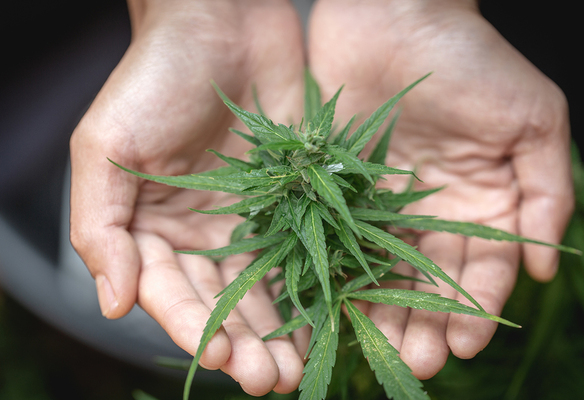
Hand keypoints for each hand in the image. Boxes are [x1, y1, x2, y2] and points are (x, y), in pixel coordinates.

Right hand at [70, 0, 305, 394]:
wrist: (220, 22)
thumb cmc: (153, 77)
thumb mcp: (106, 147)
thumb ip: (101, 226)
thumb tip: (112, 303)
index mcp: (152, 227)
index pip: (171, 292)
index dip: (195, 328)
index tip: (224, 360)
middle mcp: (202, 231)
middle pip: (223, 301)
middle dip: (247, 345)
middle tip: (275, 383)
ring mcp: (251, 216)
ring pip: (267, 287)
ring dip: (284, 331)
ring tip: (302, 369)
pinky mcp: (293, 197)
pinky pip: (305, 248)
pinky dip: (316, 285)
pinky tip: (332, 317)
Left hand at [308, 0, 572, 378]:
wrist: (394, 14)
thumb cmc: (471, 59)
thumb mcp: (533, 120)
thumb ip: (546, 193)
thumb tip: (548, 265)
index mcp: (481, 202)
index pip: (481, 270)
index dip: (475, 310)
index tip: (463, 345)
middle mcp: (432, 210)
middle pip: (428, 281)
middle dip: (423, 323)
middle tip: (411, 361)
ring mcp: (383, 202)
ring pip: (381, 271)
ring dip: (379, 312)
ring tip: (371, 346)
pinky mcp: (339, 188)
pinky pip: (338, 240)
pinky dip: (336, 274)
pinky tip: (330, 305)